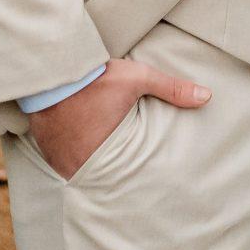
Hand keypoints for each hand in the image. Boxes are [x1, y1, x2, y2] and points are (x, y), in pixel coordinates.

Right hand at [26, 57, 209, 178]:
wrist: (51, 70)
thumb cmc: (96, 77)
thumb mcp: (137, 79)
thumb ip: (172, 89)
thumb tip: (207, 97)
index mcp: (104, 154)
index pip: (121, 178)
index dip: (129, 178)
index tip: (137, 179)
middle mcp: (77, 163)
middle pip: (97, 177)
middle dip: (108, 173)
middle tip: (119, 170)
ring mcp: (56, 157)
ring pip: (75, 169)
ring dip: (85, 164)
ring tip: (97, 159)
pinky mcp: (42, 146)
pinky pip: (57, 158)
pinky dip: (66, 154)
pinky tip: (74, 146)